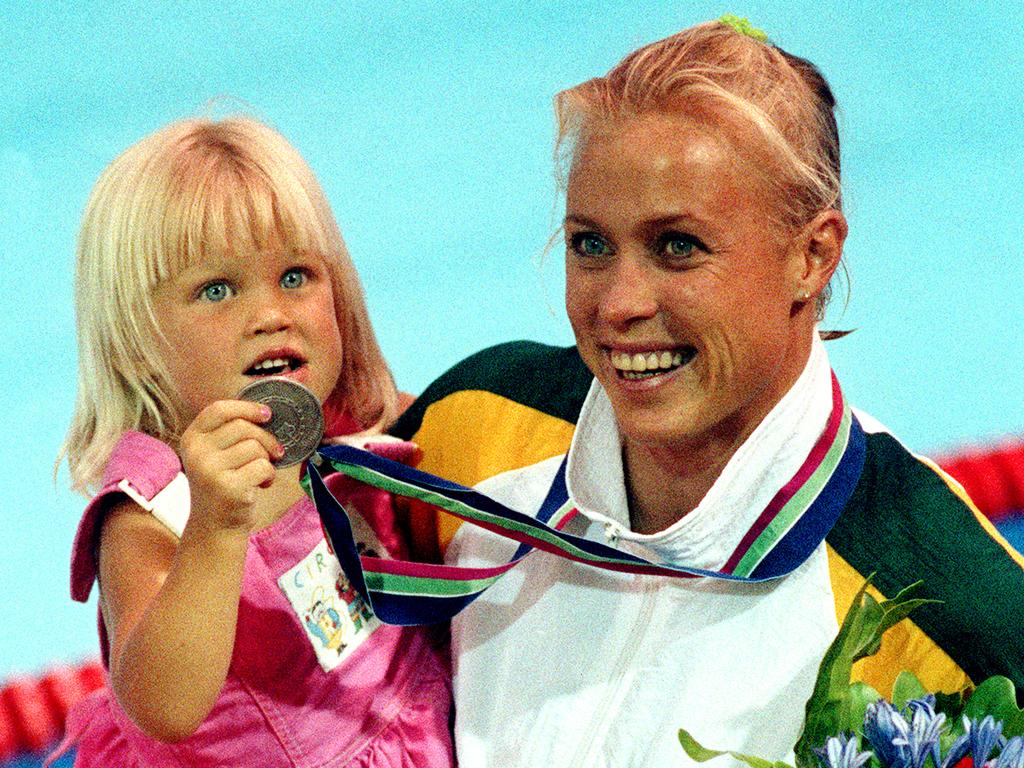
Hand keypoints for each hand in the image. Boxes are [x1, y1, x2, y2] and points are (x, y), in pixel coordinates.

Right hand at [178, 400, 284, 533]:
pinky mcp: (228, 487)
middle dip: (266, 439)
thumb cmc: (222, 485)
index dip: (246, 407)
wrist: (214, 527)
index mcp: (191, 439)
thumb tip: (264, 412)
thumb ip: (229, 433)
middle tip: (274, 452)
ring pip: (255, 447)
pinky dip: (269, 476)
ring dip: (267, 460)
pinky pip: (263, 467)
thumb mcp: (215, 455)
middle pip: (243, 427)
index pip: (218, 409)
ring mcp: (209, 470)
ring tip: (259, 474)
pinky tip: (261, 485)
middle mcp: (196, 453)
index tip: (266, 414)